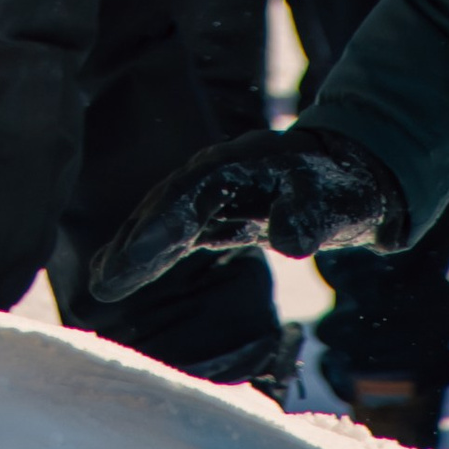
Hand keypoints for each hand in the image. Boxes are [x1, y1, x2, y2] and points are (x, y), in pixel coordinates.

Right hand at [93, 125, 401, 301]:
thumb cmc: (338, 187)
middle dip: (132, 244)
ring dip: (131, 249)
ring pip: (161, 220)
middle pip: (163, 208)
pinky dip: (147, 252)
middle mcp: (213, 177)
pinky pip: (173, 234)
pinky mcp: (215, 215)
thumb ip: (307, 217)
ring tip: (100, 282)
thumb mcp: (330, 201)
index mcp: (232, 167)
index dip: (155, 229)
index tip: (130, 258)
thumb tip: (287, 241)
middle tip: (102, 282)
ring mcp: (211, 195)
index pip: (184, 197)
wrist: (348, 176)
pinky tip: (123, 272)